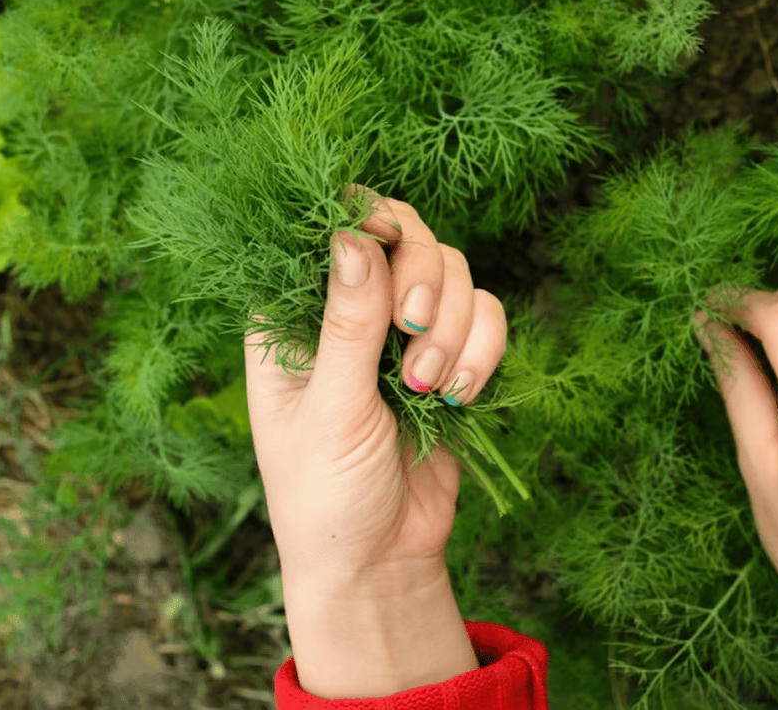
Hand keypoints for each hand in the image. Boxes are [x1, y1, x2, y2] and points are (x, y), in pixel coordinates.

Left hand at [243, 186, 507, 697]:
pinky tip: (458, 398)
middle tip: (411, 335)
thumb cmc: (325, 493)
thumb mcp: (330, 410)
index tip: (387, 240)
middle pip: (403, 234)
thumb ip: (347, 324)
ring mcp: (401, 331)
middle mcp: (348, 309)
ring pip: (452, 270)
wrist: (379, 560)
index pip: (327, 228)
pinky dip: (482, 349)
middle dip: (420, 282)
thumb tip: (352, 236)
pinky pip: (485, 315)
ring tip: (428, 391)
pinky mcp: (449, 356)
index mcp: (291, 315)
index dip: (364, 218)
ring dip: (452, 327)